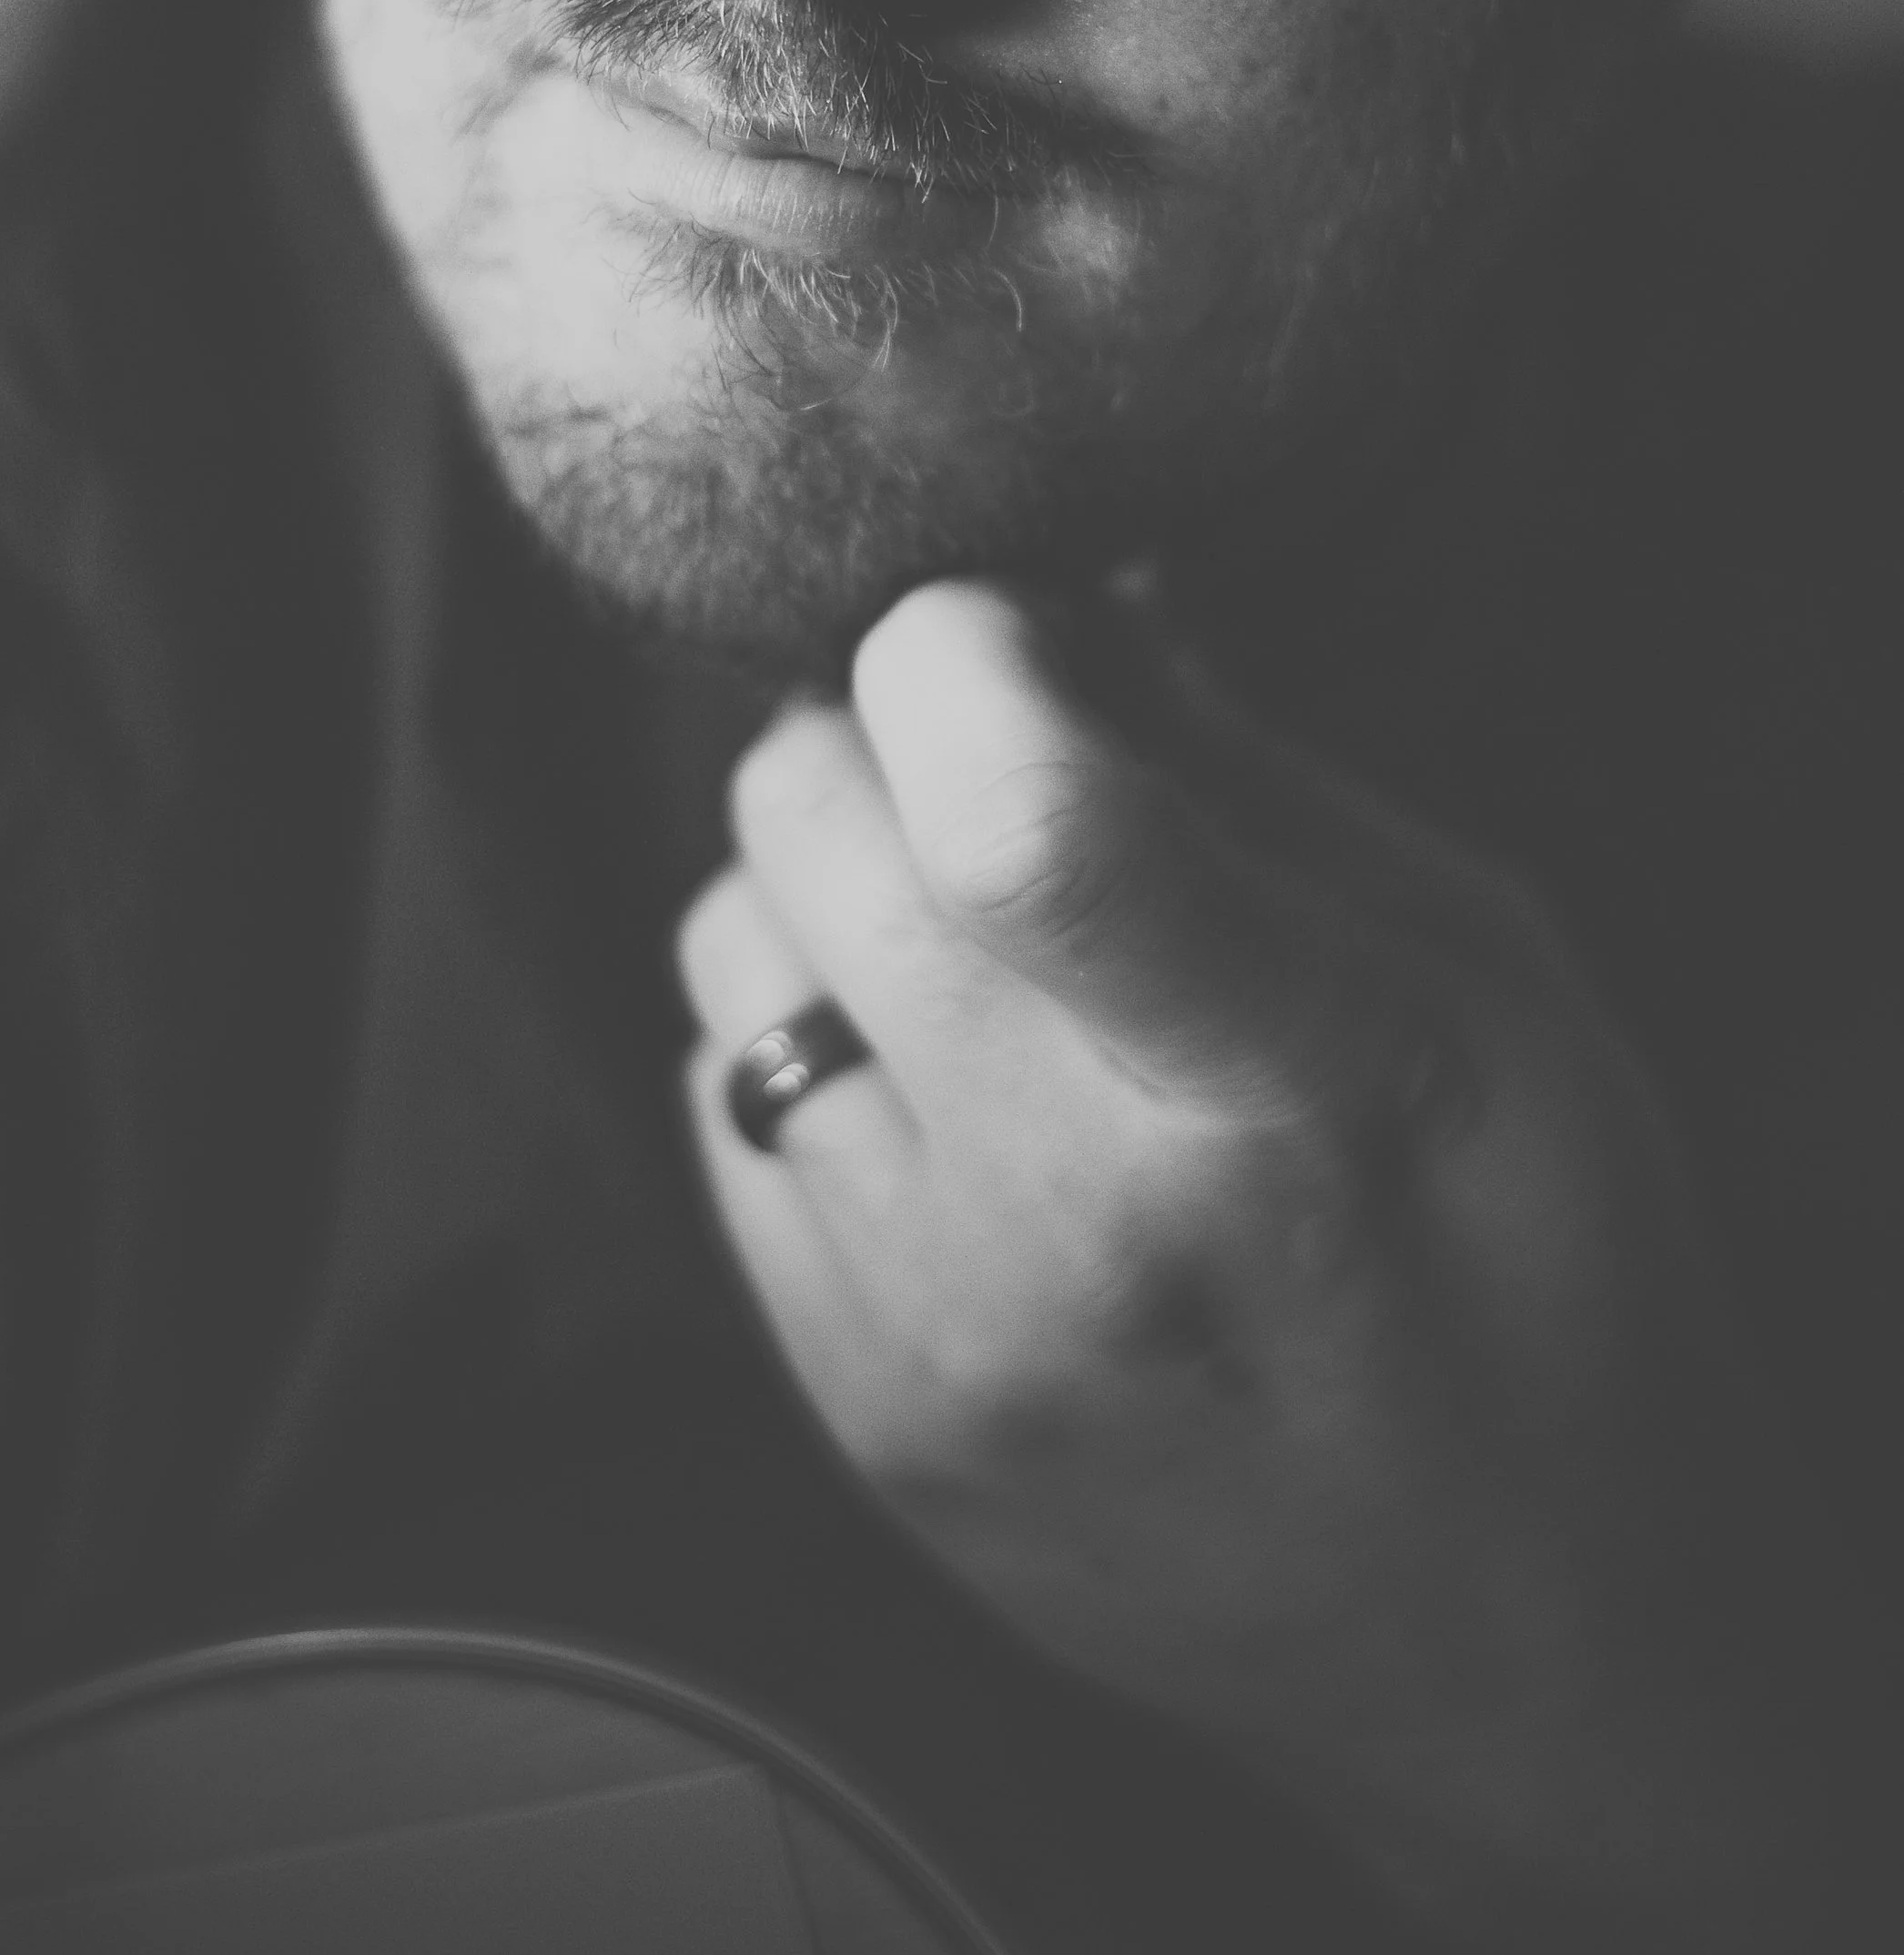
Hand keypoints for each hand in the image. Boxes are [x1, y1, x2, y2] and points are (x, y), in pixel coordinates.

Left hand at [676, 577, 1883, 1949]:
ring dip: (822, 882)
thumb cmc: (1553, 1279)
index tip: (1003, 622)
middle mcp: (1079, 1224)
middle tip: (987, 759)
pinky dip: (806, 1036)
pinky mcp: (852, 1414)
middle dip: (876, 729)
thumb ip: (1254, 779)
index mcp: (1292, 1091)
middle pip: (809, 823)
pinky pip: (714, 1100)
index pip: (1024, 819)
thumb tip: (1057, 602)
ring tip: (972, 933)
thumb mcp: (1497, 985)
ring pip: (726, 941)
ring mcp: (937, 1338)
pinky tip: (947, 1084)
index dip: (961, 647)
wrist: (1516, 1667)